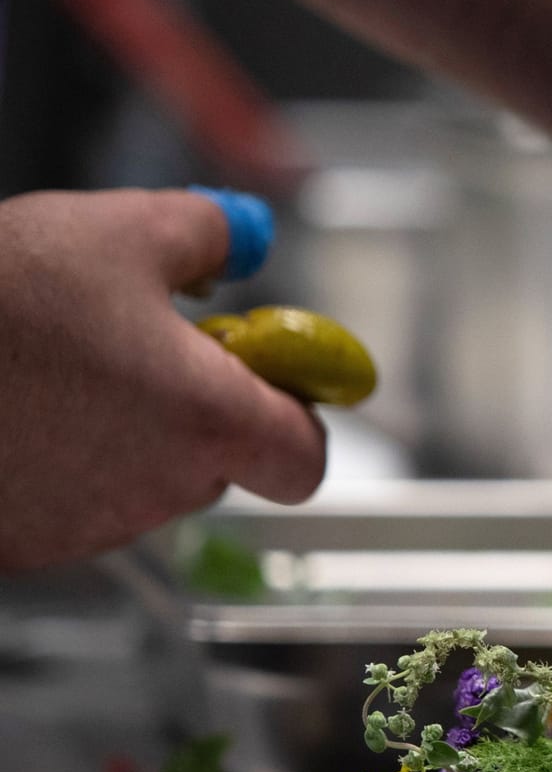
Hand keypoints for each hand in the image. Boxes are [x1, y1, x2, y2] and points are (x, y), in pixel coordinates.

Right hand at [0, 189, 326, 571]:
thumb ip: (207, 234)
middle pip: (218, 463)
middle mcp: (162, 489)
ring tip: (54, 364)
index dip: (296, 415)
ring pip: (141, 480)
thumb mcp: (120, 228)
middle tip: (137, 345)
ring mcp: (91, 526)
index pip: (304, 459)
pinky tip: (14, 404)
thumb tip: (240, 238)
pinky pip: (68, 500)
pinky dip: (55, 459)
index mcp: (210, 420)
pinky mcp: (28, 542)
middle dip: (193, 408)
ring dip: (120, 430)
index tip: (267, 373)